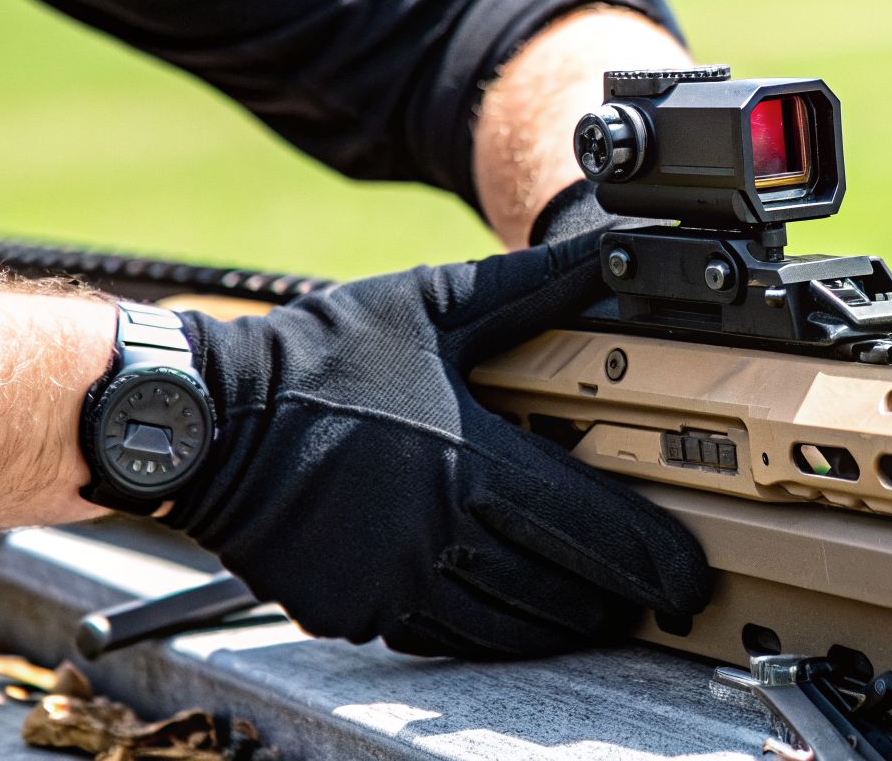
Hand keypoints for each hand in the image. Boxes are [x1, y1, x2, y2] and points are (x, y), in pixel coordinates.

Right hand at [164, 236, 711, 657]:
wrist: (204, 420)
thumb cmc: (320, 359)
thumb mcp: (433, 305)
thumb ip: (532, 289)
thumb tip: (611, 255)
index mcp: (470, 461)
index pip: (591, 531)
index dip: (652, 562)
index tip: (687, 579)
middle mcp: (439, 534)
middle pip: (560, 590)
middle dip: (618, 601)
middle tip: (654, 600)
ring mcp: (393, 581)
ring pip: (506, 626)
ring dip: (558, 621)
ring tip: (593, 609)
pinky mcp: (354, 610)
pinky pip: (441, 636)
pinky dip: (484, 629)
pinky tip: (507, 613)